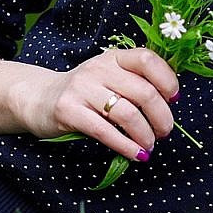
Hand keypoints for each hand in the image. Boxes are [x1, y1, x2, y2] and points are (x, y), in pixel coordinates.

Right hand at [11, 48, 179, 164]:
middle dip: (161, 117)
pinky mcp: (69, 111)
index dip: (167, 80)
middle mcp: (98, 69)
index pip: (147, 59)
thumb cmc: (83, 92)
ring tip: (149, 146)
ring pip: (127, 113)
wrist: (38, 98)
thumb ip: (134, 82)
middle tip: (164, 133)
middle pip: (143, 92)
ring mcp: (82, 89)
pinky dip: (126, 146)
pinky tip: (136, 154)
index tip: (174, 99)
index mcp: (113, 58)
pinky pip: (105, 132)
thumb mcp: (107, 78)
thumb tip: (170, 102)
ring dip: (145, 135)